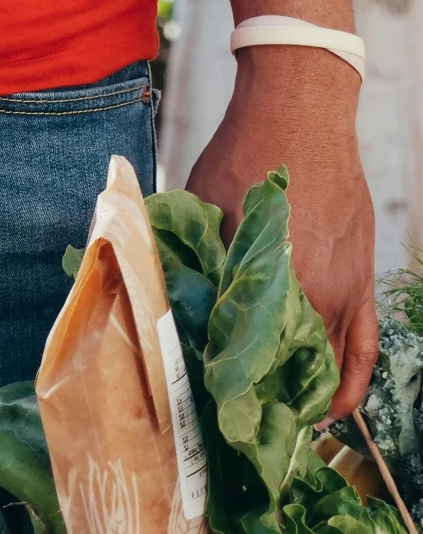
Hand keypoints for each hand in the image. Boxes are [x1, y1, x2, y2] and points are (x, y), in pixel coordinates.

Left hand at [186, 46, 376, 419]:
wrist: (301, 103)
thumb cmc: (245, 150)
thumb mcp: (202, 205)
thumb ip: (193, 259)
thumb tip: (169, 308)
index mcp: (274, 280)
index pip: (248, 361)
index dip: (224, 393)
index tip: (201, 414)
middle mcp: (318, 294)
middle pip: (291, 374)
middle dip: (262, 405)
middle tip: (234, 429)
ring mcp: (347, 288)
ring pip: (330, 370)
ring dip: (303, 399)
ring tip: (273, 426)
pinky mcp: (363, 277)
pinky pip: (365, 346)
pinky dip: (350, 381)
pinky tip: (332, 408)